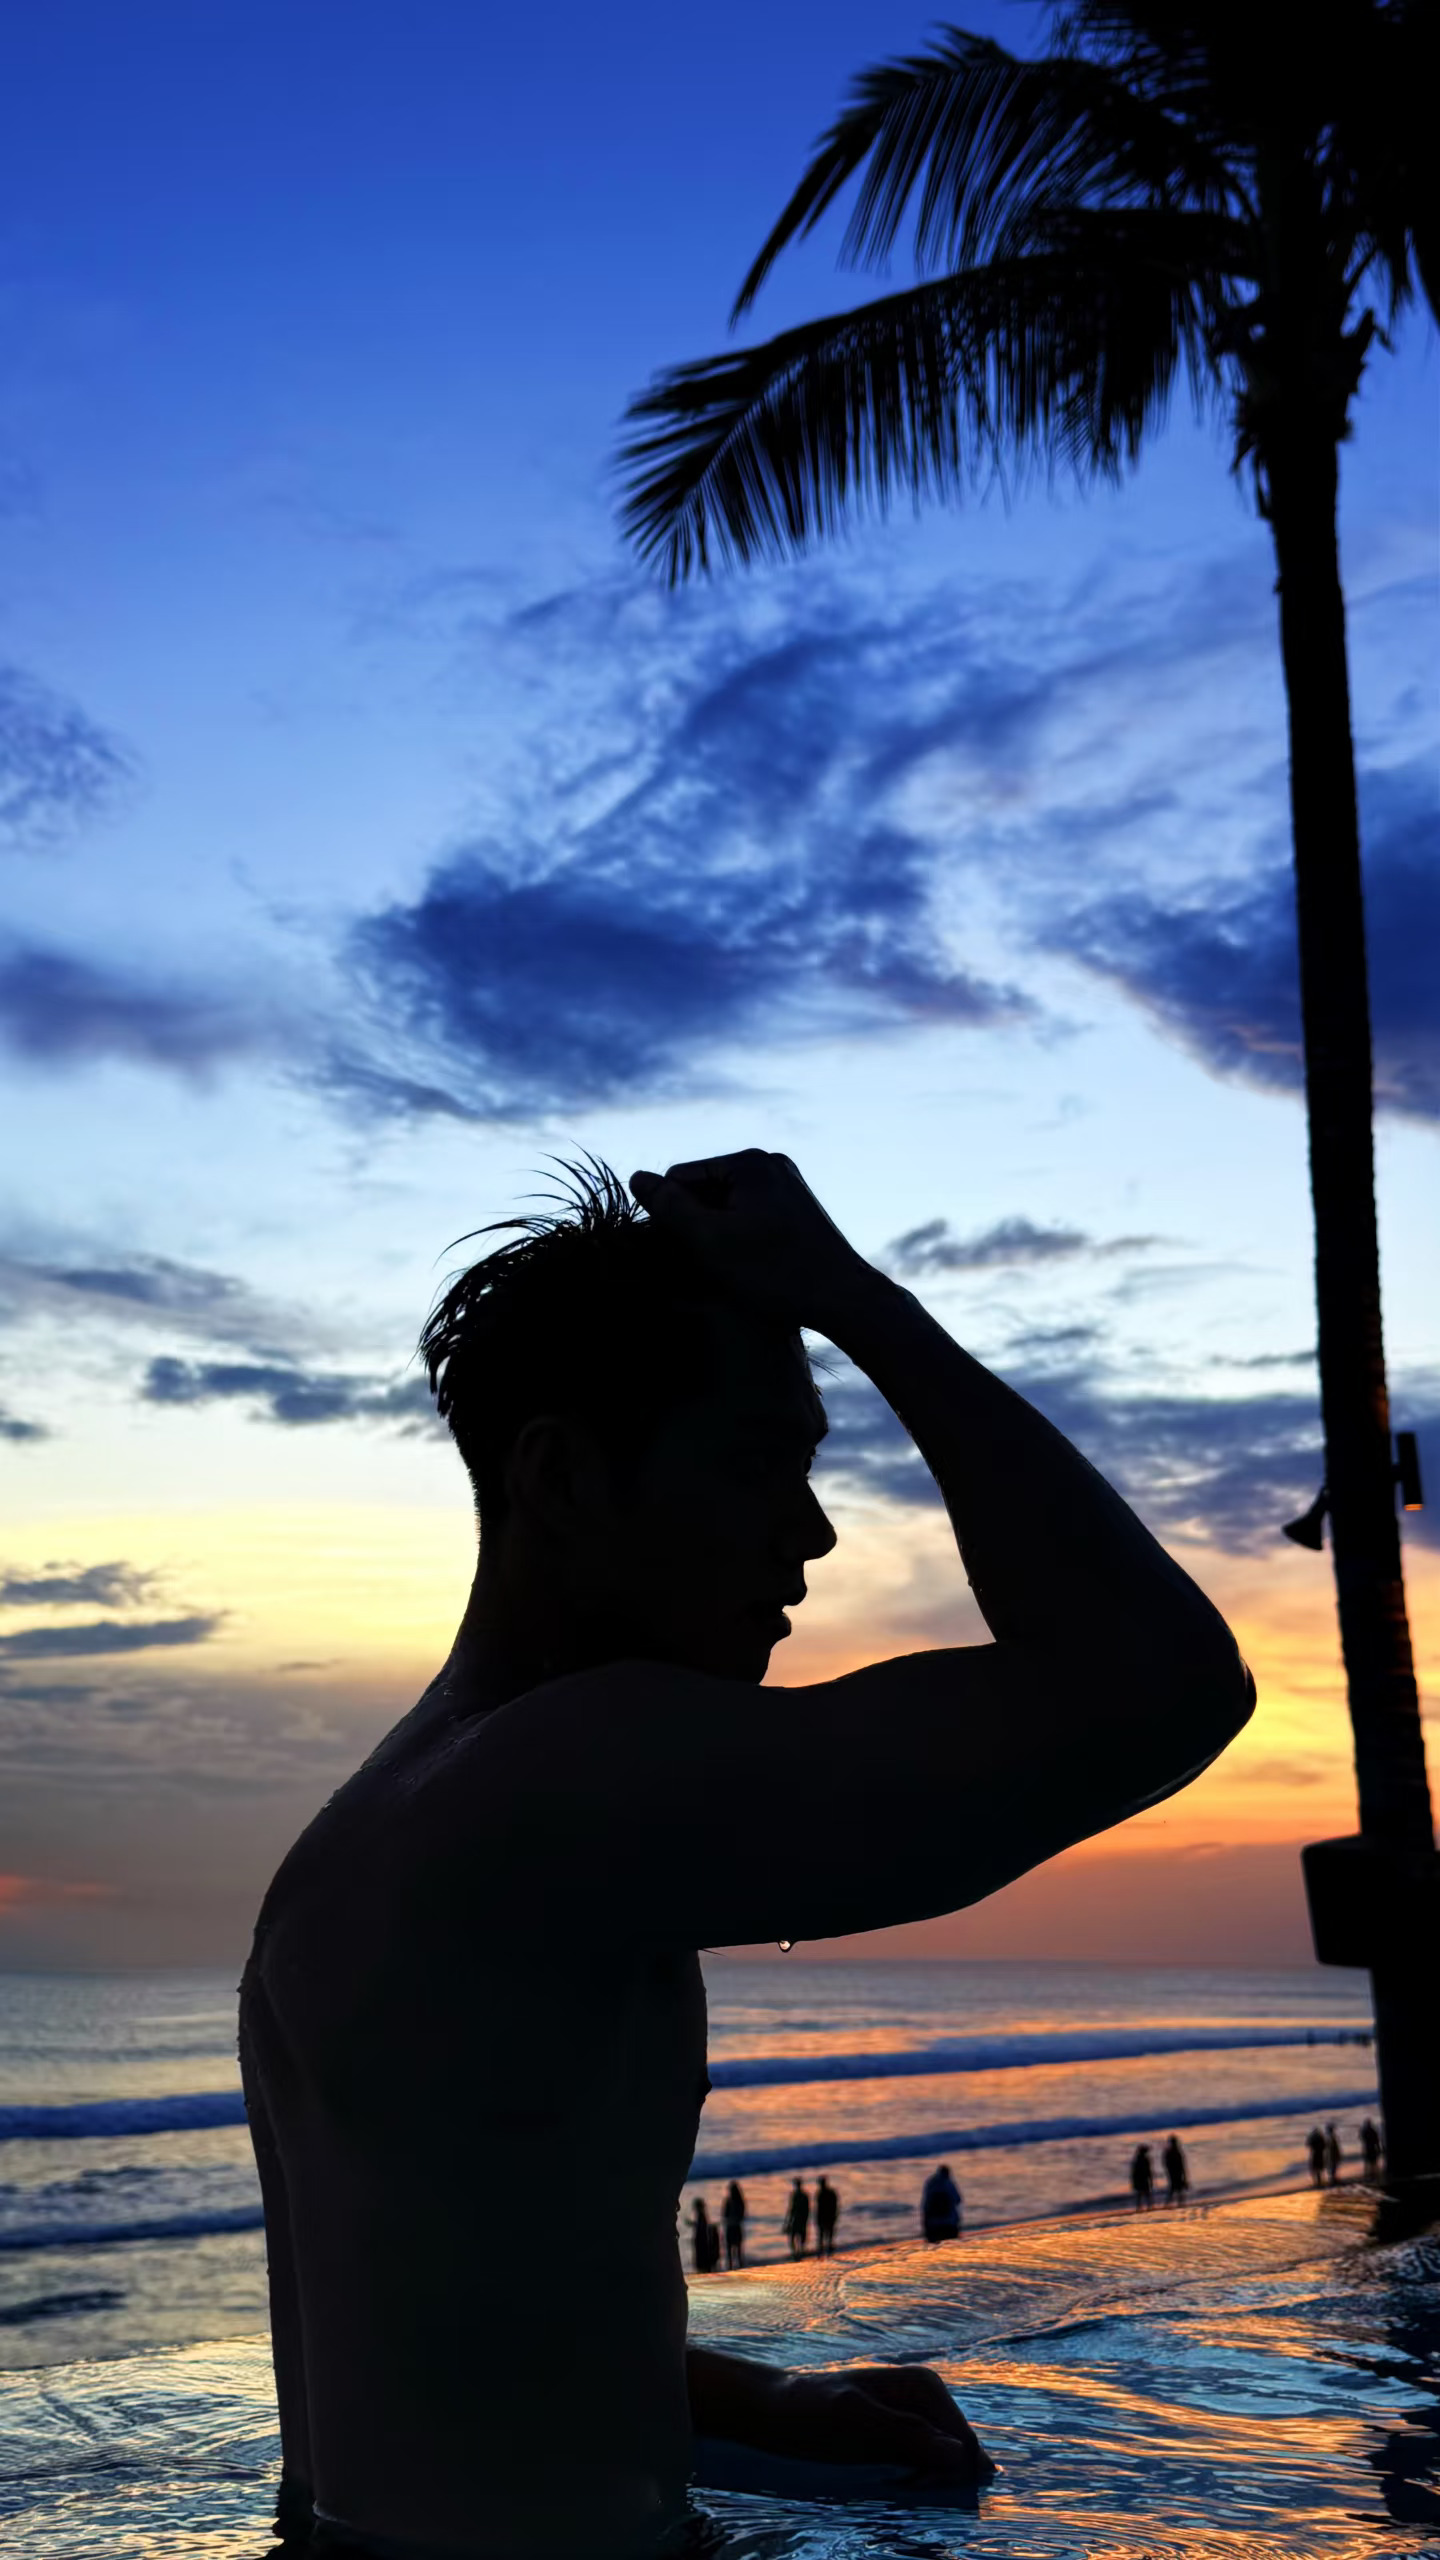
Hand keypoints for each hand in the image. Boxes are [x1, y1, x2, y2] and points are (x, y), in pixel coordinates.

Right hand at [628, 1149, 874, 1334]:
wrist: (846, 1300)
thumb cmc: (776, 1273)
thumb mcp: (710, 1241)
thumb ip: (669, 1207)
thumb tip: (636, 1178)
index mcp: (749, 1162)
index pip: (680, 1179)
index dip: (671, 1219)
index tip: (683, 1256)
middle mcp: (770, 1165)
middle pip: (704, 1192)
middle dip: (695, 1228)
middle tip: (703, 1270)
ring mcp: (786, 1187)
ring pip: (726, 1209)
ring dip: (715, 1238)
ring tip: (726, 1274)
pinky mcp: (796, 1211)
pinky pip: (749, 1219)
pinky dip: (739, 1241)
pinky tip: (746, 1270)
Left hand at [768, 2363, 993, 2482]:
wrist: (776, 2412)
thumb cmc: (810, 2409)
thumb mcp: (854, 2418)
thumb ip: (906, 2434)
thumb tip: (960, 2455)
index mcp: (925, 2386)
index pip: (963, 2442)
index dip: (948, 2473)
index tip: (912, 2487)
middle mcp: (926, 2403)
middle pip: (956, 2457)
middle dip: (934, 2480)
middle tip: (896, 2488)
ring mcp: (913, 2424)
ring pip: (941, 2468)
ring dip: (922, 2486)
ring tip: (887, 2485)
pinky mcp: (899, 2444)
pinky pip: (923, 2470)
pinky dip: (912, 2485)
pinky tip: (889, 2485)